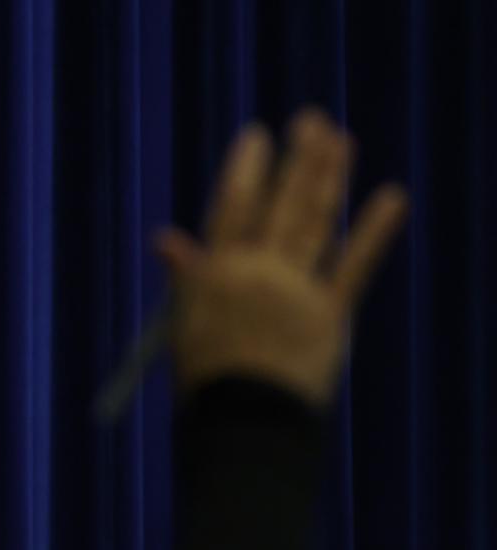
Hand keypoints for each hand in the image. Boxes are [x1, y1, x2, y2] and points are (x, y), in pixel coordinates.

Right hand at [154, 108, 406, 407]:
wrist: (243, 422)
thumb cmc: (204, 380)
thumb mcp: (184, 325)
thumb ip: (186, 278)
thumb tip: (165, 240)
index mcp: (215, 274)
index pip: (231, 207)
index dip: (246, 167)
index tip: (258, 134)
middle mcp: (256, 272)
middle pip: (281, 204)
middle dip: (297, 159)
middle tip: (312, 121)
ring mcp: (296, 289)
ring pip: (315, 222)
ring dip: (329, 177)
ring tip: (340, 141)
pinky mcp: (330, 313)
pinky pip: (354, 265)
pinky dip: (374, 230)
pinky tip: (392, 196)